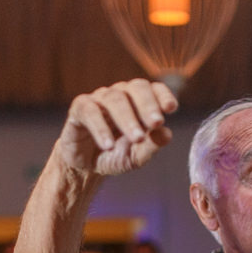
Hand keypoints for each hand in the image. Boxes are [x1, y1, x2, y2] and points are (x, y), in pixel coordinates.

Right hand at [59, 79, 177, 176]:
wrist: (86, 164)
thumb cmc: (115, 154)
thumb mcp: (136, 156)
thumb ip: (152, 145)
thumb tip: (167, 133)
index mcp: (139, 101)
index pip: (154, 89)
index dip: (163, 95)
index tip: (171, 108)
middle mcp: (121, 94)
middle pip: (137, 88)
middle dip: (148, 106)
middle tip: (157, 123)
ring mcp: (100, 99)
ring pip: (115, 99)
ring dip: (127, 119)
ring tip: (136, 138)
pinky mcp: (80, 108)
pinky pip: (90, 111)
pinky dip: (100, 128)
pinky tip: (108, 145)